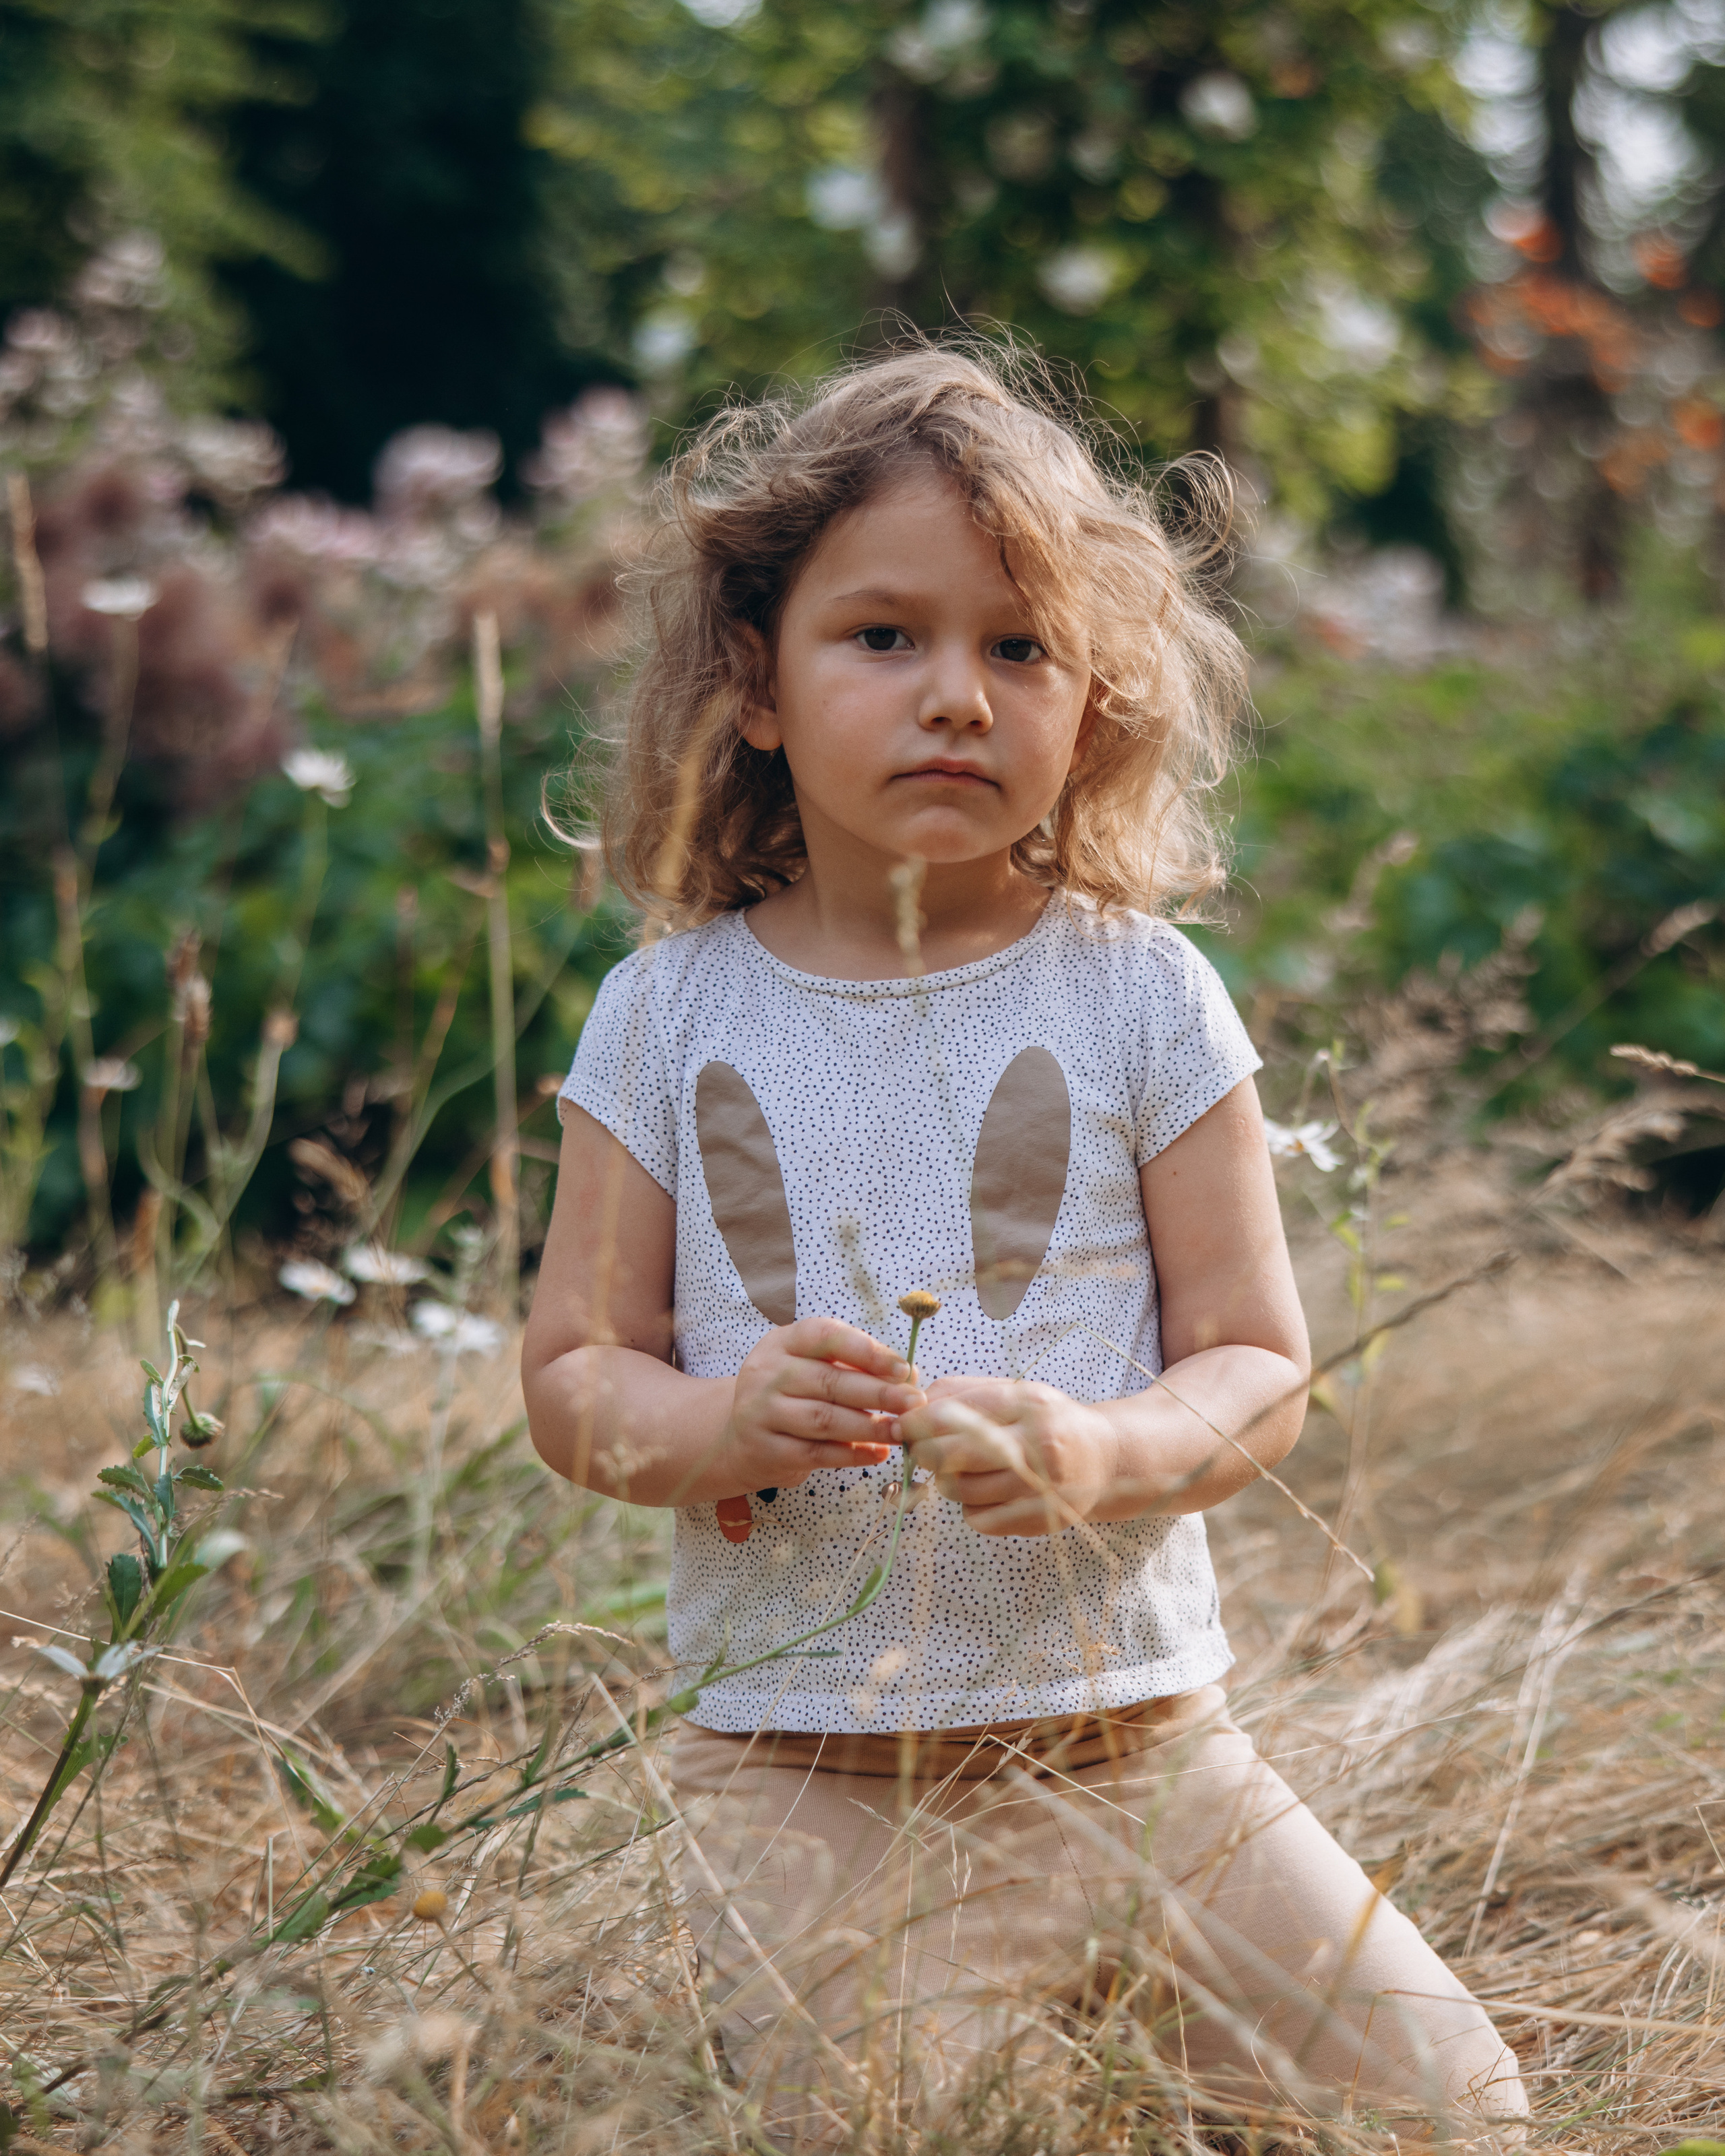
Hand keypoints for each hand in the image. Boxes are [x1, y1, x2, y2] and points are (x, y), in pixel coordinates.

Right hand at [722, 1317, 920, 1496]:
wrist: (738, 1437)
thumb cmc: (789, 1394)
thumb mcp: (811, 1367)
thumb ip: (854, 1366)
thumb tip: (909, 1375)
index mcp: (782, 1343)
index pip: (823, 1336)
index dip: (865, 1350)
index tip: (902, 1368)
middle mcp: (766, 1373)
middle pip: (829, 1381)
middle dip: (878, 1393)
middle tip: (914, 1403)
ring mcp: (762, 1413)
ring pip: (824, 1419)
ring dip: (869, 1426)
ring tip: (902, 1430)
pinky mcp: (766, 1450)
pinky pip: (816, 1453)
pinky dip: (852, 1454)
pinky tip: (878, 1453)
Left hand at [900, 1378, 1116, 1534]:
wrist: (1103, 1459)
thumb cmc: (1048, 1422)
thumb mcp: (1014, 1392)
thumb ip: (962, 1393)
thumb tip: (911, 1405)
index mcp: (1029, 1403)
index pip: (959, 1413)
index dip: (920, 1422)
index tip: (903, 1424)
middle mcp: (1038, 1443)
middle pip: (953, 1455)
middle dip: (925, 1453)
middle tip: (921, 1450)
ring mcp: (1040, 1485)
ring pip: (961, 1490)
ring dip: (946, 1481)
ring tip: (960, 1469)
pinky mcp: (1037, 1518)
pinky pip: (977, 1518)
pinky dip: (970, 1507)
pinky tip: (986, 1492)